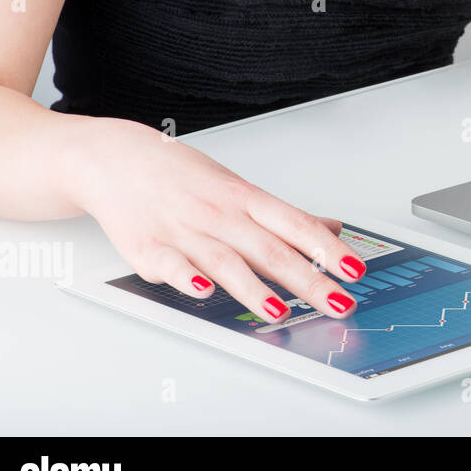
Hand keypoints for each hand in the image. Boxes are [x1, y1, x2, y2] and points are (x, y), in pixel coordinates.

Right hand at [67, 117, 365, 323]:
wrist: (116, 159)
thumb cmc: (181, 175)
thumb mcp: (238, 187)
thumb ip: (283, 216)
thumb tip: (331, 229)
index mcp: (246, 198)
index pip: (297, 225)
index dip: (328, 249)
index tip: (354, 270)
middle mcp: (220, 214)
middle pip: (270, 249)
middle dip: (308, 279)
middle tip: (337, 302)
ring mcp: (185, 231)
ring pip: (226, 261)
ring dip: (254, 288)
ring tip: (280, 311)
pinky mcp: (149, 248)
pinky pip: (171, 264)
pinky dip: (187, 279)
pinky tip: (204, 293)